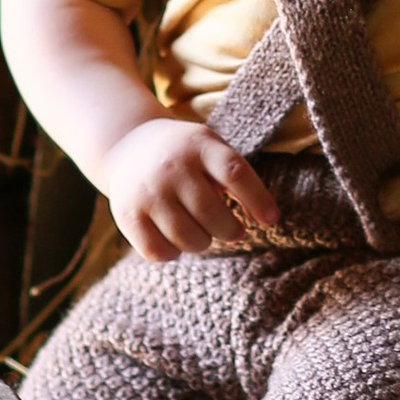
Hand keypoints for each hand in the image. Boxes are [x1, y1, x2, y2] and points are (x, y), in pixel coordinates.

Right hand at [102, 115, 279, 262]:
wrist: (128, 145)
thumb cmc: (184, 155)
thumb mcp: (210, 149)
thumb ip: (236, 177)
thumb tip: (267, 218)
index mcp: (199, 146)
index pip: (235, 173)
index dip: (258, 199)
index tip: (271, 220)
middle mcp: (171, 167)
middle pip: (212, 213)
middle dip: (230, 230)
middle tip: (232, 230)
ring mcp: (147, 192)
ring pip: (187, 238)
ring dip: (202, 243)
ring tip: (201, 233)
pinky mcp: (128, 215)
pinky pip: (158, 252)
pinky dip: (173, 254)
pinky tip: (175, 240)